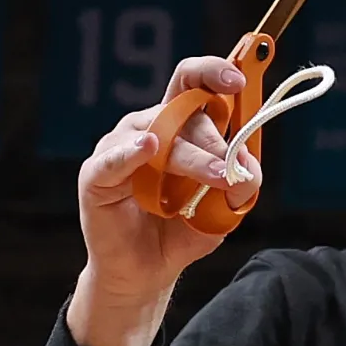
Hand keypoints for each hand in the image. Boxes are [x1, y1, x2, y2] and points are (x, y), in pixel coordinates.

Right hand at [68, 56, 262, 345]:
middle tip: (234, 168)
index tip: (238, 81)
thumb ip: (239, 185)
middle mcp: (149, 127)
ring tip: (217, 176)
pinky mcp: (96, 175)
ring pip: (159, 136)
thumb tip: (249, 168)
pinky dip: (132, 152)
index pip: (193, 84)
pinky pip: (114, 158)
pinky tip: (148, 147)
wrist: (147, 272)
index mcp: (180, 126)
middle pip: (183, 111)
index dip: (214, 73)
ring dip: (193, 156)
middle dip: (215, 139)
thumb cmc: (181, 231)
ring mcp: (119, 147)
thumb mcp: (221, 209)